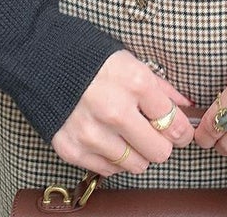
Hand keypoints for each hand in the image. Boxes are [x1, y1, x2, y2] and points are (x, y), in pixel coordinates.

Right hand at [51, 49, 195, 175]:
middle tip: (153, 133)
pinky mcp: (72, 149)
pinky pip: (109, 169)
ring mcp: (92, 134)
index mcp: (134, 82)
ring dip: (136, 152)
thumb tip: (186, 107)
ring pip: (136, 165)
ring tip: (126, 133)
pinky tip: (106, 137)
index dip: (180, 129)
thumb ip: (161, 87)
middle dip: (160, 143)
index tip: (178, 130)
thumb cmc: (90, 56)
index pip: (173, 123)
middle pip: (159, 152)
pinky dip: (113, 157)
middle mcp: (115, 111)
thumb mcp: (130, 60)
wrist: (40, 60)